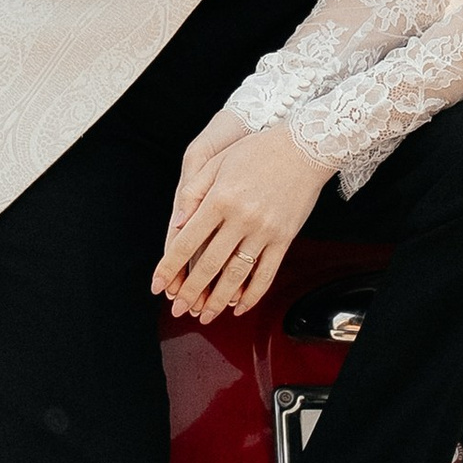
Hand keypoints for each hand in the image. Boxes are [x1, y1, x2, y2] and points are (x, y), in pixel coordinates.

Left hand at [154, 123, 333, 324]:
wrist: (304, 147)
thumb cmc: (258, 151)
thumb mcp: (217, 163)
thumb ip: (193, 193)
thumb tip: (175, 226)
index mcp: (219, 198)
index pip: (186, 241)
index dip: (169, 267)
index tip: (158, 284)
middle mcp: (241, 218)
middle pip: (209, 264)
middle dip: (190, 292)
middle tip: (177, 309)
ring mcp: (264, 231)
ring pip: (236, 275)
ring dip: (218, 300)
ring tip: (205, 315)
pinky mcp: (284, 238)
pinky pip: (267, 273)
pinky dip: (253, 294)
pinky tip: (241, 306)